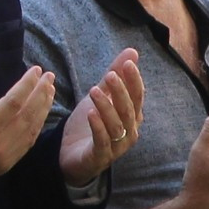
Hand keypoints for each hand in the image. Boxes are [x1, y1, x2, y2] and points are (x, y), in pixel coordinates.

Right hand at [0, 59, 56, 186]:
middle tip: (50, 76)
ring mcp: (4, 158)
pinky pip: (27, 144)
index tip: (36, 70)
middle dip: (41, 94)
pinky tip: (41, 114)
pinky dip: (37, 127)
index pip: (14, 102)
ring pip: (31, 130)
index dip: (27, 85)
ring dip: (43, 109)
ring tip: (50, 91)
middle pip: (28, 115)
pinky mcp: (5, 166)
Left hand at [57, 47, 143, 180]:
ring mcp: (116, 147)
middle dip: (121, 92)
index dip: (134, 80)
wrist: (70, 155)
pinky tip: (91, 113)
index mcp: (132, 117)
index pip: (138, 96)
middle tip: (110, 75)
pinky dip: (98, 127)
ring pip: (117, 125)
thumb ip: (116, 75)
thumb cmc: (90, 124)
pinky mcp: (100, 157)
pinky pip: (102, 141)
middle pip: (129, 110)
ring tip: (94, 91)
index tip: (128, 63)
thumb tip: (132, 51)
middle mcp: (129, 132)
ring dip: (106, 107)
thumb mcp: (101, 96)